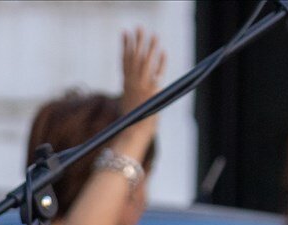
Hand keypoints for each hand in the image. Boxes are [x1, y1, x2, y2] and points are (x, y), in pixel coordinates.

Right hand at [117, 28, 165, 152]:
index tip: (125, 32)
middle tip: (137, 27)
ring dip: (149, 48)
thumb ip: (131, 91)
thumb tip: (134, 84)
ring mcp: (141, 87)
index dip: (125, 46)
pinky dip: (160, 63)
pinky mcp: (150, 92)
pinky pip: (156, 74)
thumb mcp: (128, 103)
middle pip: (133, 58)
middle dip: (136, 41)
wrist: (133, 134)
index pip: (124, 60)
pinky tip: (163, 52)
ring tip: (153, 34)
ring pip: (144, 63)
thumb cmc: (130, 124)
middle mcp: (132, 84)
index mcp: (126, 85)